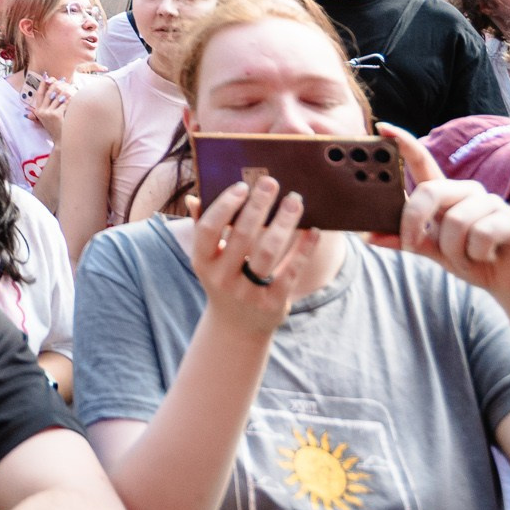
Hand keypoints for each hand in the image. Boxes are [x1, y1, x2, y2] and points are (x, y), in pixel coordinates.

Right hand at [26, 74, 73, 142]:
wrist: (60, 140)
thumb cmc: (55, 128)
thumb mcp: (46, 119)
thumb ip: (45, 107)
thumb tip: (49, 92)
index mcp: (38, 111)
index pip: (39, 94)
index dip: (42, 85)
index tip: (46, 77)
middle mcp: (42, 111)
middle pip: (48, 93)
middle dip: (55, 85)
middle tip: (61, 80)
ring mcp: (48, 113)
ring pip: (57, 97)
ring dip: (64, 90)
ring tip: (69, 86)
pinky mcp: (56, 115)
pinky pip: (63, 103)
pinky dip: (69, 99)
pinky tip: (73, 95)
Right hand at [187, 173, 314, 334]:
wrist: (237, 326)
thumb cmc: (224, 279)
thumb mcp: (208, 259)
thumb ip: (202, 227)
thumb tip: (195, 197)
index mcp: (202, 262)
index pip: (209, 229)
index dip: (225, 205)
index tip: (242, 185)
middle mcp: (222, 278)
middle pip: (242, 235)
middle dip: (258, 205)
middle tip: (272, 182)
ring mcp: (248, 292)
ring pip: (268, 251)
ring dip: (283, 222)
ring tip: (294, 200)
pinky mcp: (273, 303)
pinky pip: (291, 270)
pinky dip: (304, 249)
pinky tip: (313, 230)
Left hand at [382, 124, 509, 302]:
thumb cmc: (471, 261)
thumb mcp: (434, 251)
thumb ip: (406, 240)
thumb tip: (369, 236)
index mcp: (446, 195)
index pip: (423, 163)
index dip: (405, 144)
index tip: (383, 128)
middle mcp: (469, 192)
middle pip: (431, 192)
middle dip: (414, 222)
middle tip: (410, 245)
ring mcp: (493, 203)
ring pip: (456, 221)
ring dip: (454, 251)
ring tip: (467, 258)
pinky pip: (481, 234)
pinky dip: (477, 255)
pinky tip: (488, 257)